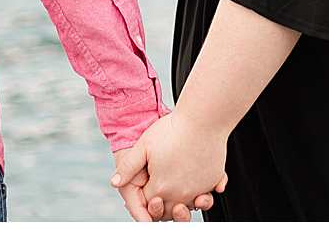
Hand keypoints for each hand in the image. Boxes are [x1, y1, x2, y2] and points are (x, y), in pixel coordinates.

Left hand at [112, 110, 228, 221]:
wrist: (203, 118)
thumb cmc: (174, 128)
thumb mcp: (144, 145)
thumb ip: (128, 167)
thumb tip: (115, 182)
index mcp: (161, 186)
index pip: (149, 204)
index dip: (145, 200)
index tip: (146, 191)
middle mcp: (181, 192)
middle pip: (168, 211)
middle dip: (162, 207)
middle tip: (158, 198)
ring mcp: (199, 188)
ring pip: (188, 206)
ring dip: (182, 204)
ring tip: (177, 195)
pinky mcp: (213, 181)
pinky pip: (206, 195)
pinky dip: (201, 194)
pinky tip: (197, 185)